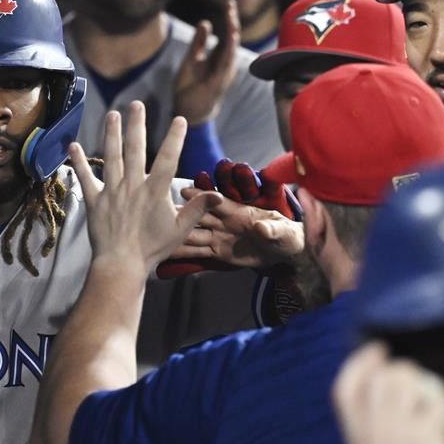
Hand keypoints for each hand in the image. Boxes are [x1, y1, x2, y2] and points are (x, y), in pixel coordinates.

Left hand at [71, 102, 222, 275]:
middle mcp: (132, 185)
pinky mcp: (94, 200)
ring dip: (111, 134)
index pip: (168, 159)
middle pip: (135, 149)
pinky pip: (85, 178)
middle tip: (137, 104)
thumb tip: (217, 194)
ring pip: (111, 156)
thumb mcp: (180, 230)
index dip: (175, 138)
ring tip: (112, 114)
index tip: (179, 119)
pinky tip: (73, 146)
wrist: (121, 264)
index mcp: (155, 191)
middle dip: (137, 125)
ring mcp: (112, 191)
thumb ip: (196, 209)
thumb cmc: (152, 249)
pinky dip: (78, 162)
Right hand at [157, 160, 303, 274]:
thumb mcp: (283, 233)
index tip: (185, 191)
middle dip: (182, 212)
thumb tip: (260, 227)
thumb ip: (271, 229)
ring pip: (194, 234)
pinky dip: (183, 252)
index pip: (217, 202)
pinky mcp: (217, 251)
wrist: (285, 252)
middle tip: (162, 209)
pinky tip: (166, 252)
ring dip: (178, 233)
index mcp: (239, 212)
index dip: (201, 196)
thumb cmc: (286, 236)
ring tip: (157, 233)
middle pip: (200, 216)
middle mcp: (224, 222)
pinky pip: (198, 252)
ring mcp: (219, 236)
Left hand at [172, 0, 239, 124]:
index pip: (226, 34)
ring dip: (231, 33)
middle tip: (230, 4)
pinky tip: (229, 37)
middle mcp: (224, 64)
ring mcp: (223, 73)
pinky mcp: (219, 82)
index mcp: (218, 58)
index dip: (227, 19)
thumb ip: (198, 43)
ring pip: (231, 49)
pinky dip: (228, 50)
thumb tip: (205, 22)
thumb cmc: (190, 88)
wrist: (187, 113)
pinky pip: (226, 63)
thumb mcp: (191, 60)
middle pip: (231, 38)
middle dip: (231, 21)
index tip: (227, 3)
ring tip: (230, 16)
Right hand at [335, 344, 443, 443]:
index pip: (347, 384)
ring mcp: (396, 430)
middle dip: (402, 372)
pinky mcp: (424, 438)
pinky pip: (436, 402)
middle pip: (382, 377)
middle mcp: (372, 425)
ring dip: (424, 384)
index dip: (363, 361)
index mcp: (352, 426)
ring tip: (433, 400)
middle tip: (415, 386)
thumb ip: (372, 412)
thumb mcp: (367, 442)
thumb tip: (394, 372)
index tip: (379, 348)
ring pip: (406, 381)